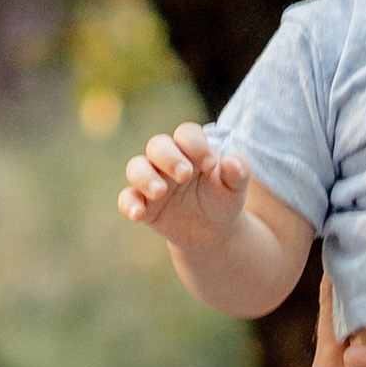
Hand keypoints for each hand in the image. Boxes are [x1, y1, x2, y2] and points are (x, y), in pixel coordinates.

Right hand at [119, 121, 252, 252]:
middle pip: (157, 145)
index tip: (209, 163)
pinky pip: (126, 198)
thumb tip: (233, 163)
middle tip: (185, 174)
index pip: (186, 134)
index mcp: (192, 149)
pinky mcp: (143, 204)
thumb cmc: (223, 199)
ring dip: (145, 177)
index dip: (195, 144)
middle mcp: (168, 160)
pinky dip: (129, 204)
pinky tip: (138, 214)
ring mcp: (153, 180)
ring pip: (136, 167)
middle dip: (168, 157)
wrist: (214, 232)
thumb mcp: (236, 186)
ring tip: (160, 192)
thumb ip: (239, 170)